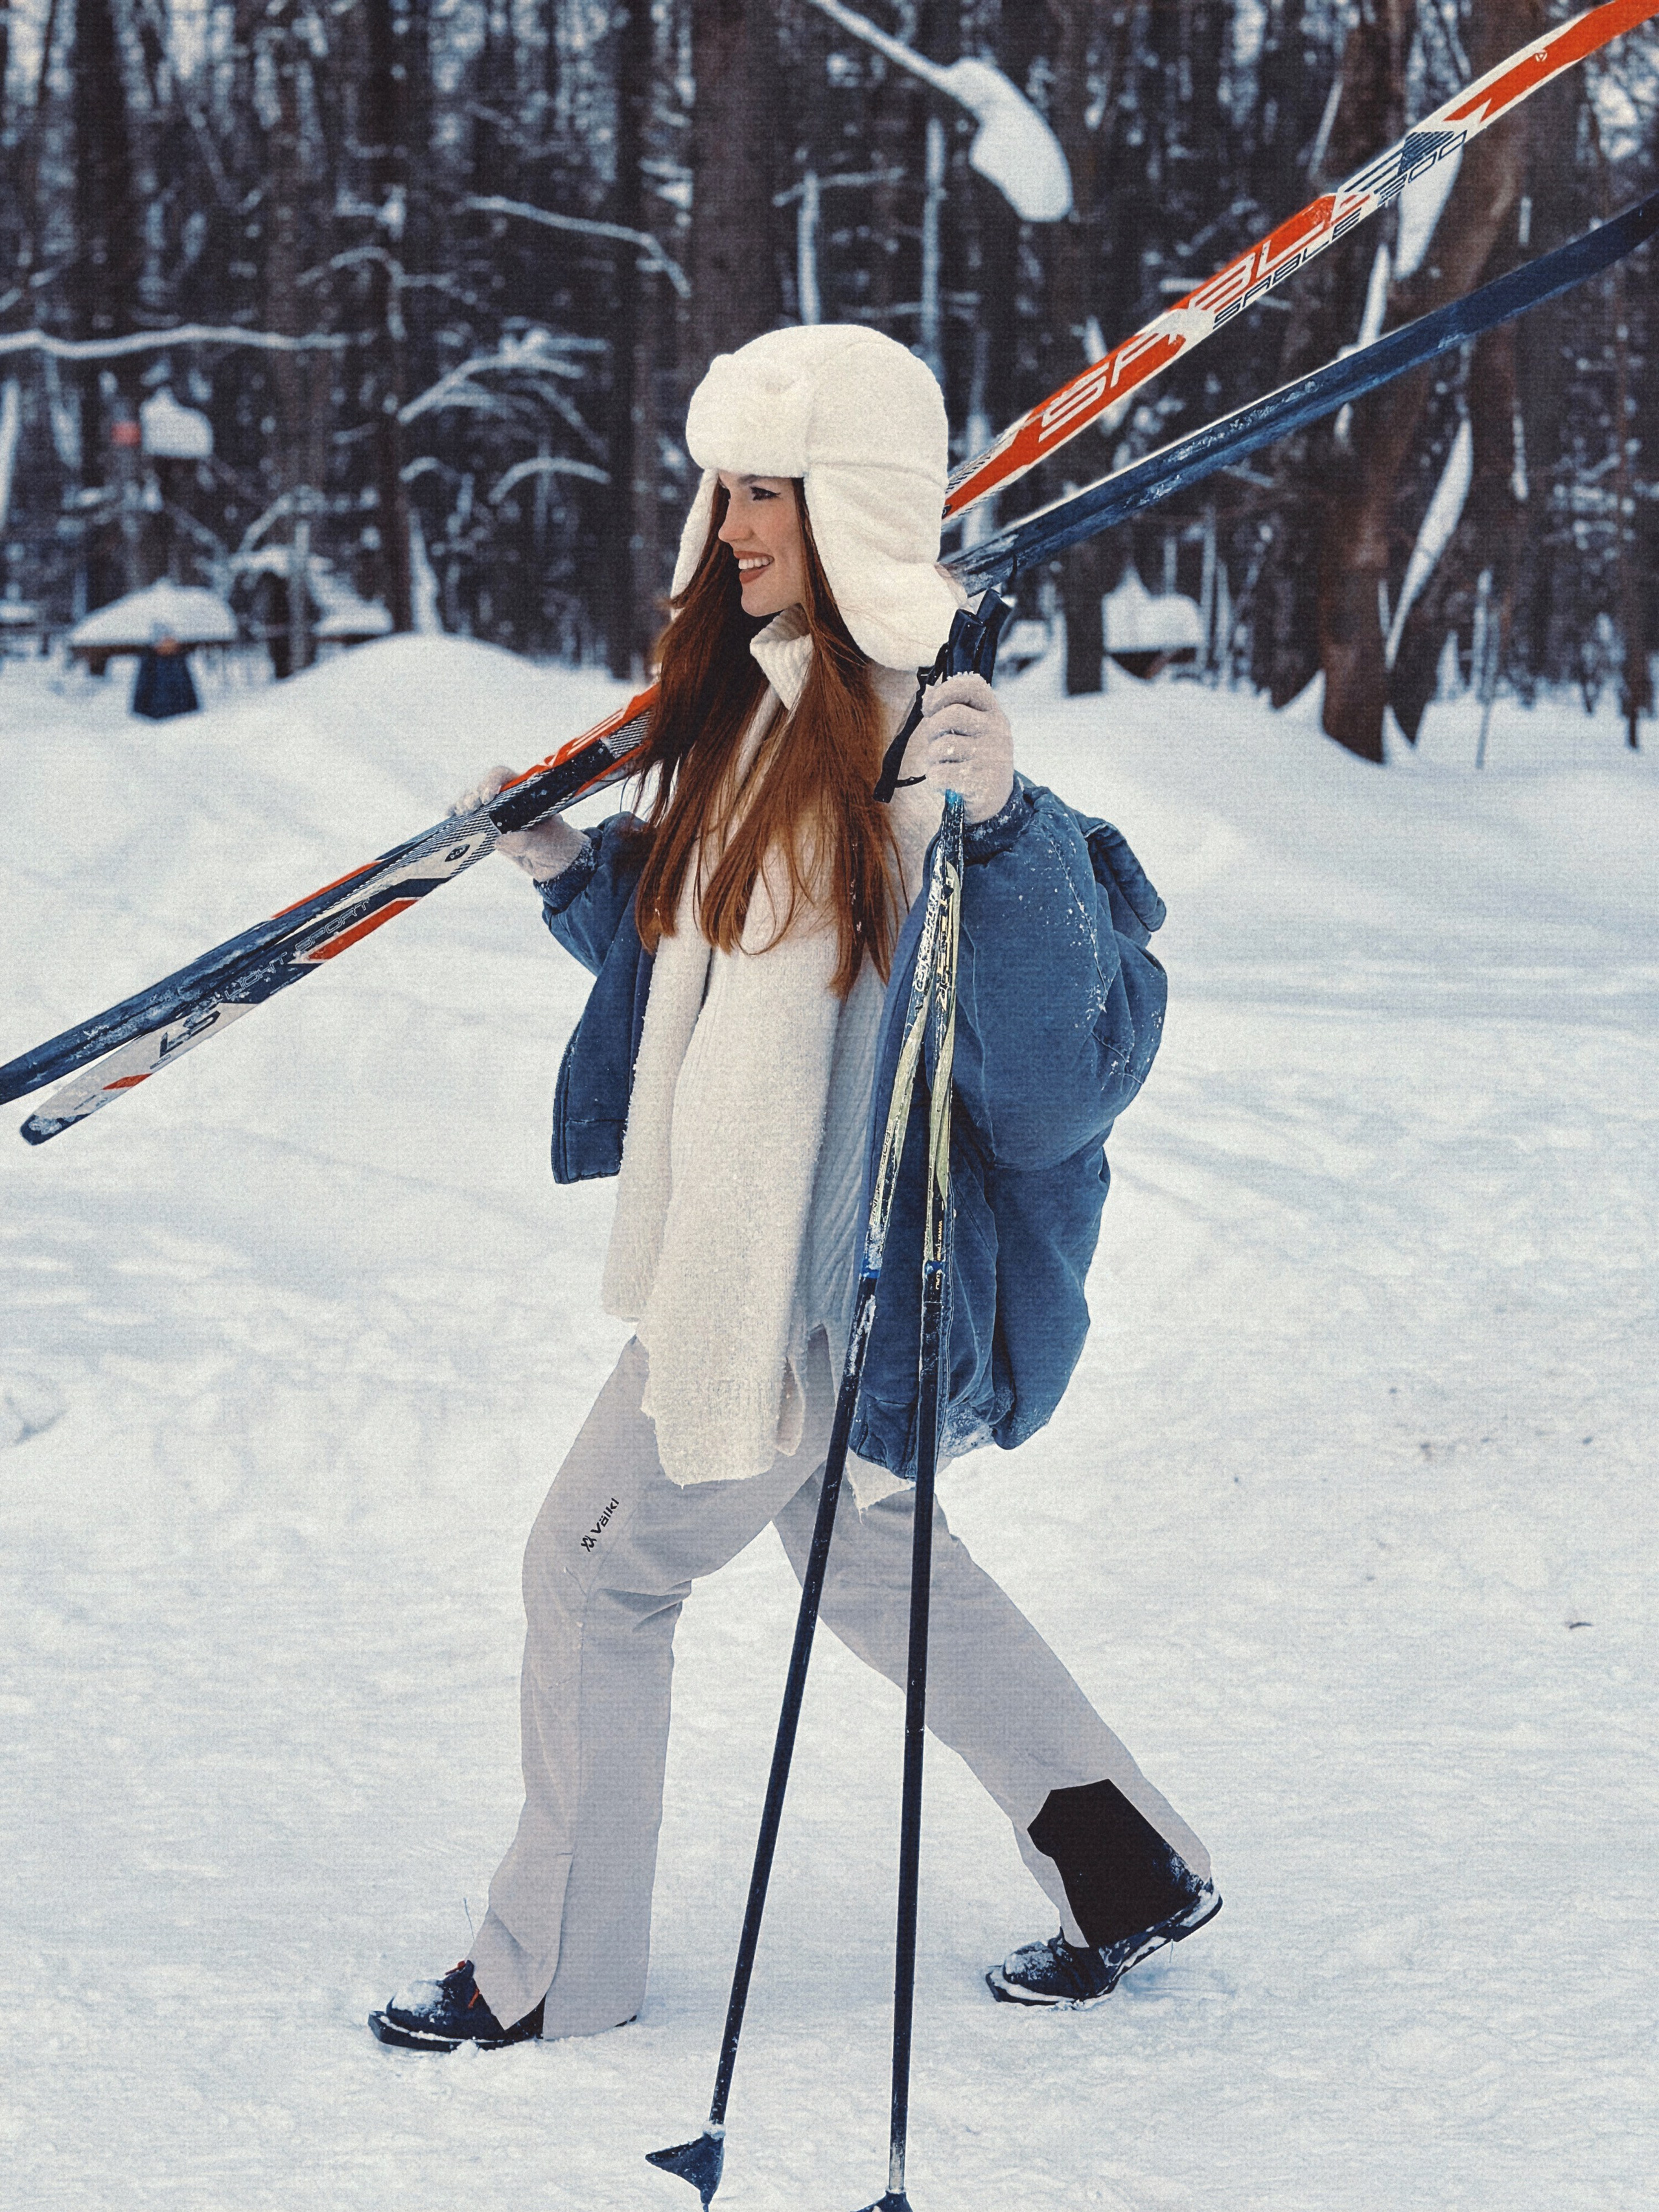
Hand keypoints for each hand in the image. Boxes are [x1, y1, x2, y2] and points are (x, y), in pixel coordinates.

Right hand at [450, 764, 584, 880]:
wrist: (556, 862)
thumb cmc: (555, 844)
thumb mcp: (545, 843)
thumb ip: (526, 841)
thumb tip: (500, 841)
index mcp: (524, 792)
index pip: (503, 777)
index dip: (491, 783)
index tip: (487, 797)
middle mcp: (507, 799)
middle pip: (482, 789)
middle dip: (472, 797)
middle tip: (468, 809)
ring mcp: (496, 813)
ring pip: (473, 803)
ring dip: (463, 807)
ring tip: (458, 815)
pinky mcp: (488, 829)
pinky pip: (470, 822)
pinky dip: (458, 821)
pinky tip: (449, 821)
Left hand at [912, 672, 1014, 823]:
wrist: (997, 798)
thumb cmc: (976, 757)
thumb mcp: (974, 730)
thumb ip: (953, 710)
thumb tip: (926, 696)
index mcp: (994, 714)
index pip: (972, 686)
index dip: (945, 691)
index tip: (931, 707)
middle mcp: (996, 731)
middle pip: (950, 715)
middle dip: (932, 729)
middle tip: (934, 741)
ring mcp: (990, 757)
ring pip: (940, 747)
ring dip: (932, 757)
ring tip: (942, 764)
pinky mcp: (979, 782)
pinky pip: (939, 773)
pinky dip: (935, 779)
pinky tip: (946, 781)